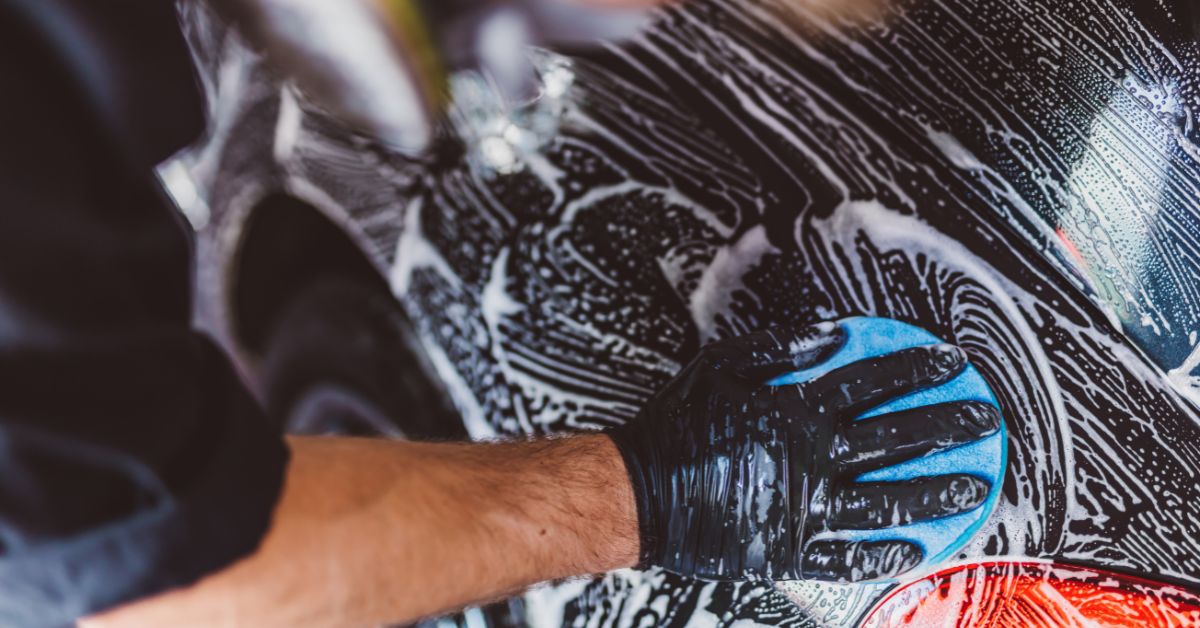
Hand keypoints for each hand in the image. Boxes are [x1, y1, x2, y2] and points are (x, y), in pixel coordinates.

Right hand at [607, 320, 1000, 581]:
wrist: (639, 492)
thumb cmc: (676, 425)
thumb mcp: (721, 367)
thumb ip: (780, 349)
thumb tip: (830, 332)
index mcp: (796, 411)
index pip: (871, 382)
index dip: (915, 367)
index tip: (951, 360)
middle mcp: (810, 459)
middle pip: (894, 439)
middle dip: (946, 425)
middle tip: (984, 418)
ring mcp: (805, 508)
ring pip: (886, 502)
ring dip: (934, 493)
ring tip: (973, 487)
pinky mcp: (790, 549)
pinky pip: (848, 556)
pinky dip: (884, 553)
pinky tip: (916, 548)